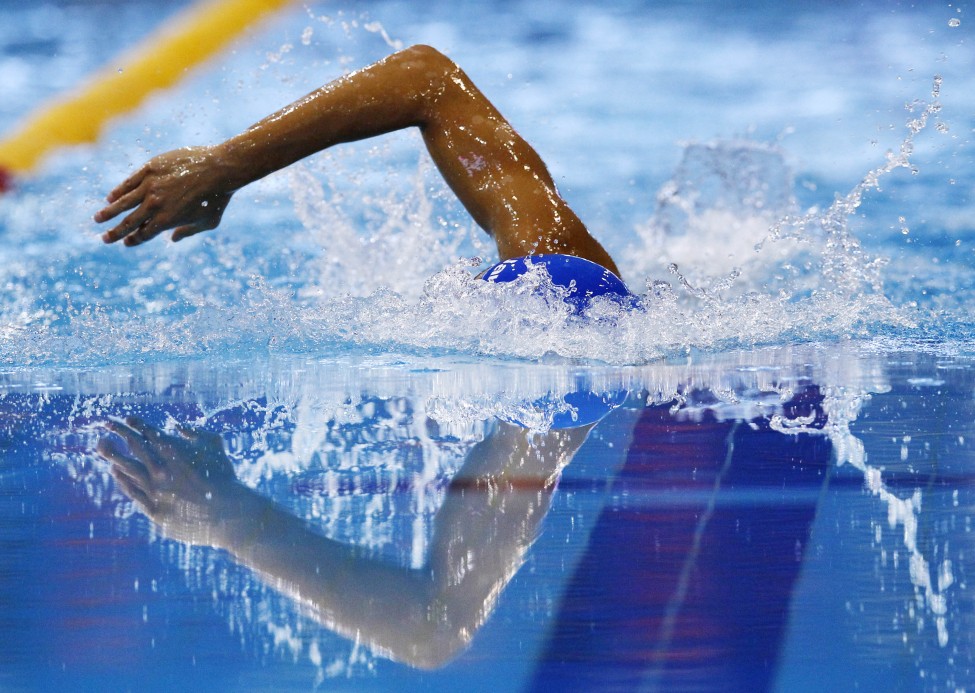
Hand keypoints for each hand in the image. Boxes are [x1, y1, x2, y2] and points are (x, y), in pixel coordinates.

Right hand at [95, 146, 234, 246]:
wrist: (220, 169)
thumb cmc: (218, 199)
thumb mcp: (208, 223)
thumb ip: (188, 232)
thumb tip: (172, 238)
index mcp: (167, 220)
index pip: (144, 234)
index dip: (134, 240)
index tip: (127, 242)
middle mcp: (155, 204)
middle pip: (129, 222)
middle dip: (115, 232)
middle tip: (104, 239)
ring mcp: (150, 186)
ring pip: (124, 202)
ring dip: (109, 212)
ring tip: (98, 219)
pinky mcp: (150, 169)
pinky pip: (129, 182)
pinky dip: (119, 191)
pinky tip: (110, 197)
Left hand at [97, 417, 246, 544]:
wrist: (227, 512)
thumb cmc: (224, 476)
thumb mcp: (214, 445)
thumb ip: (195, 433)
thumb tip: (178, 427)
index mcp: (173, 450)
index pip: (147, 432)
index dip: (135, 424)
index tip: (126, 419)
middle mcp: (159, 468)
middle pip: (132, 446)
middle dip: (117, 432)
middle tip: (106, 424)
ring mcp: (154, 489)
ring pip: (126, 469)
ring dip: (112, 455)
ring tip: (102, 445)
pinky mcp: (153, 509)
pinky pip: (132, 491)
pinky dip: (122, 479)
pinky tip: (116, 471)